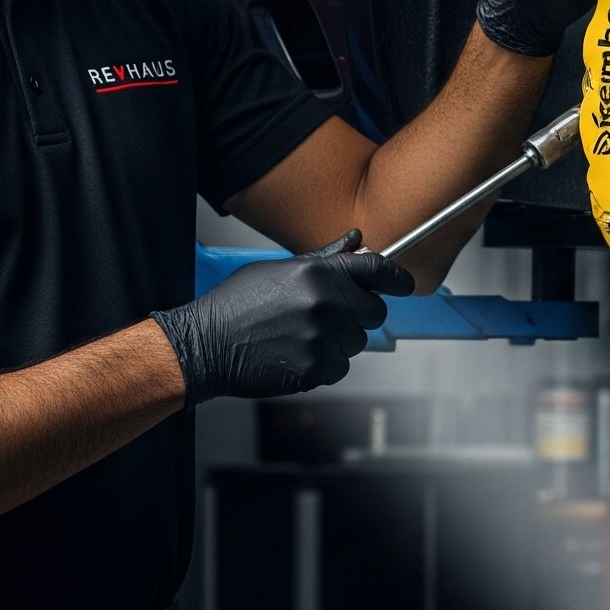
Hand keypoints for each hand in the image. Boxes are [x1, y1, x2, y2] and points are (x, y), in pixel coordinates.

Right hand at [150, 231, 413, 402]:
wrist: (204, 345)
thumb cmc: (234, 306)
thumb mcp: (277, 270)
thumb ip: (323, 258)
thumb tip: (355, 240)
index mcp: (316, 273)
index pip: (377, 270)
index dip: (398, 278)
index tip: (405, 285)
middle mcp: (324, 303)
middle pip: (374, 312)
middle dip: (359, 315)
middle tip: (328, 316)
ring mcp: (322, 338)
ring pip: (356, 343)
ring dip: (337, 342)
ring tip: (298, 337)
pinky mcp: (316, 369)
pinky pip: (340, 367)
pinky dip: (323, 365)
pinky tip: (294, 355)